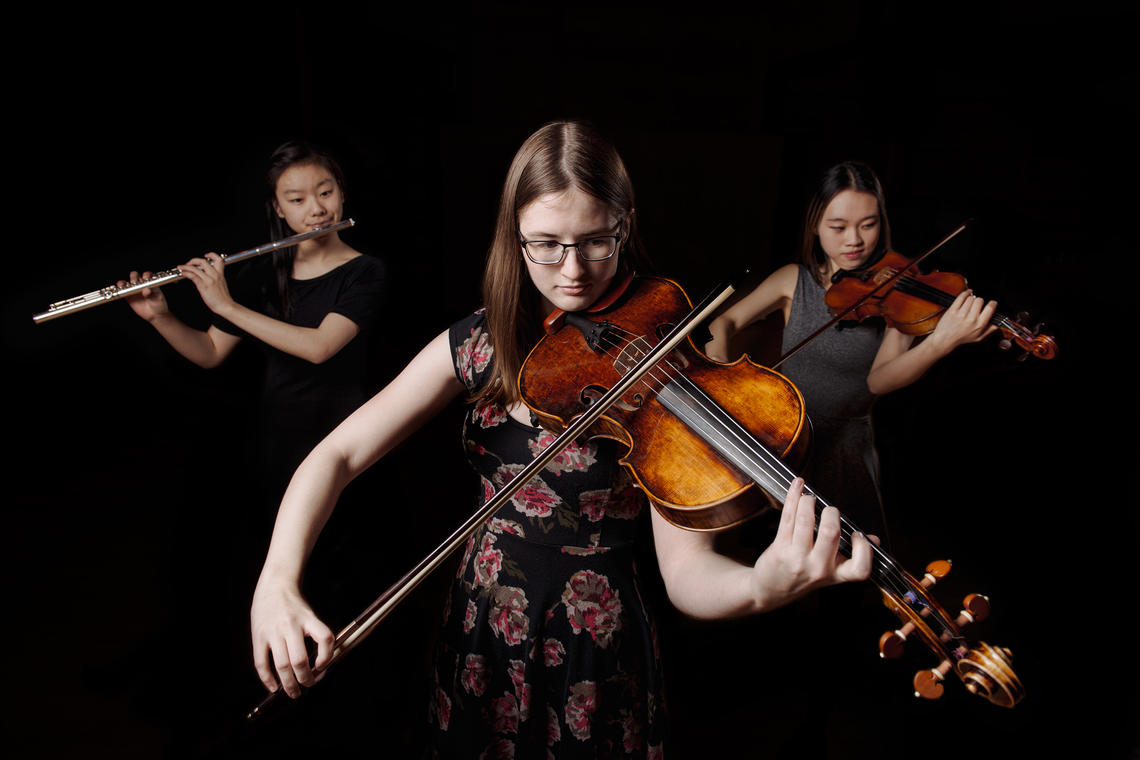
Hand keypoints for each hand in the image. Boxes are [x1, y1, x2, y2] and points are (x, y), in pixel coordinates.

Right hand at [119, 271, 169, 321]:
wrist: (155, 315)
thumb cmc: (159, 305)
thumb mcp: (158, 299)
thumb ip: (152, 294)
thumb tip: (146, 290)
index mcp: (150, 283)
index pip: (147, 275)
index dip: (145, 275)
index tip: (145, 278)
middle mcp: (142, 285)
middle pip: (135, 276)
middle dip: (134, 277)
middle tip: (135, 282)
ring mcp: (135, 290)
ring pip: (128, 283)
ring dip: (125, 282)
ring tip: (125, 285)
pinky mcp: (129, 296)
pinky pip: (123, 291)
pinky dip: (120, 288)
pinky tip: (120, 289)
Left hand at [178, 252, 234, 315]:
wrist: (225, 306)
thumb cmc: (223, 298)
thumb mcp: (221, 284)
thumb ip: (214, 278)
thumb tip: (205, 275)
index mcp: (220, 274)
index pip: (218, 260)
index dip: (211, 255)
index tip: (206, 255)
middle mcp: (215, 275)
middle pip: (204, 261)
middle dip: (194, 260)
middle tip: (189, 263)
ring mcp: (209, 280)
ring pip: (196, 268)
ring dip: (186, 266)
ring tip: (181, 267)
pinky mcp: (204, 285)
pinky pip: (193, 276)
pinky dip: (186, 273)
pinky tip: (183, 273)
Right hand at [250, 577, 335, 697]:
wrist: (274, 586)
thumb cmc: (295, 606)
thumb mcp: (309, 615)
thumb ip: (315, 636)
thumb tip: (321, 666)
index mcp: (308, 619)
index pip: (325, 638)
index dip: (328, 656)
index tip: (323, 666)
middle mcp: (291, 625)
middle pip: (300, 660)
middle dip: (306, 678)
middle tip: (308, 684)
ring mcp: (273, 632)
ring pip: (281, 665)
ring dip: (288, 684)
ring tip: (294, 692)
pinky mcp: (258, 637)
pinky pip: (261, 663)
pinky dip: (267, 679)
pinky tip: (273, 687)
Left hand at [750, 478, 872, 608]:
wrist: (771, 590)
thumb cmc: (804, 575)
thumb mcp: (830, 572)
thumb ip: (852, 556)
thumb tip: (874, 540)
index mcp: (836, 573)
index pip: (859, 569)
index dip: (864, 549)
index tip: (858, 534)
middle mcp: (818, 567)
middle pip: (831, 533)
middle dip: (832, 513)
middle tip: (829, 511)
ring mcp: (797, 557)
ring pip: (805, 521)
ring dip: (808, 501)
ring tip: (809, 499)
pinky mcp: (780, 547)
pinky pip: (787, 516)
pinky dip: (794, 496)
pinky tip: (797, 486)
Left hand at [927, 289, 997, 354]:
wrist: (945, 339)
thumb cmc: (961, 338)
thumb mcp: (978, 337)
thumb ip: (989, 330)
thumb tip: (998, 323)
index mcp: (979, 325)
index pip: (990, 309)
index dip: (992, 303)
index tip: (992, 303)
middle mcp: (971, 319)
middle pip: (980, 301)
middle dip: (980, 301)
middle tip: (977, 305)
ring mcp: (961, 314)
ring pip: (971, 298)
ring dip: (972, 299)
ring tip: (970, 303)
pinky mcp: (953, 310)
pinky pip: (961, 297)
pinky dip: (965, 293)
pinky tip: (968, 293)